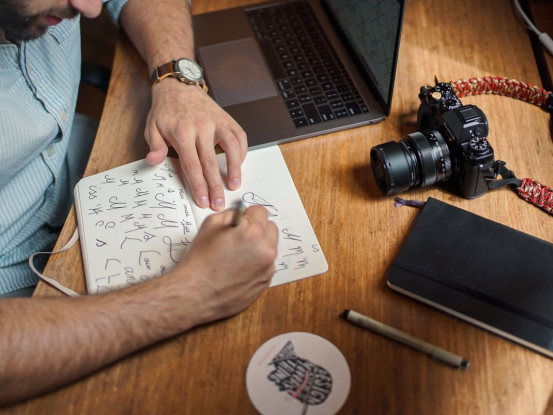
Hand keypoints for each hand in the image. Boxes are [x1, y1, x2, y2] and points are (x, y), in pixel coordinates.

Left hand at [145, 80, 247, 210]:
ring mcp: (217, 122)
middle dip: (216, 186)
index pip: (192, 165)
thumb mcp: (152, 127)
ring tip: (234, 186)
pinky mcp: (227, 119)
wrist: (179, 86)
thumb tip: (154, 161)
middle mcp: (202, 127)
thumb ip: (155, 146)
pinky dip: (242, 152)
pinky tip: (239, 165)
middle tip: (219, 203)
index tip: (203, 201)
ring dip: (235, 169)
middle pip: (212, 163)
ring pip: (232, 148)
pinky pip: (240, 137)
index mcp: (182, 133)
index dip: (199, 186)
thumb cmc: (165, 110)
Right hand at [172, 206, 278, 323]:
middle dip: (257, 229)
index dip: (248, 215)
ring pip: (269, 248)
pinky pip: (266, 265)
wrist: (196, 293)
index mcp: (253, 232)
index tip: (241, 221)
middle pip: (271, 229)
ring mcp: (268, 268)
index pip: (261, 212)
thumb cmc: (200, 260)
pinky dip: (256, 264)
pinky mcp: (265, 282)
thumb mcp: (211, 224)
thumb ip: (232, 214)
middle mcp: (266, 250)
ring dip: (258, 247)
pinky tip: (238, 269)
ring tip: (237, 256)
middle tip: (239, 237)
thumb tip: (243, 214)